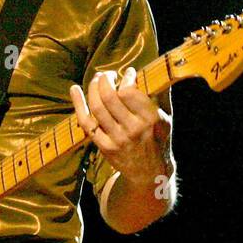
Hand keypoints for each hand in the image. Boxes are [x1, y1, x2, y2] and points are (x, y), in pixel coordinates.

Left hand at [69, 68, 171, 188]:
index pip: (129, 92)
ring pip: (97, 107)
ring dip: (93, 88)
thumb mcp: (167, 118)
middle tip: (108, 74)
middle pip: (109, 97)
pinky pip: (86, 122)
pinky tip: (75, 90)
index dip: (126, 78)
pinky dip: (78, 104)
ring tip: (97, 79)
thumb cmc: (159, 140)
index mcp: (150, 119)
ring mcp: (117, 139)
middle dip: (105, 79)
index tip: (128, 73)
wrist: (150, 173)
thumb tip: (157, 69)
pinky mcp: (104, 146)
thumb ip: (161, 94)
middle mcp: (133, 129)